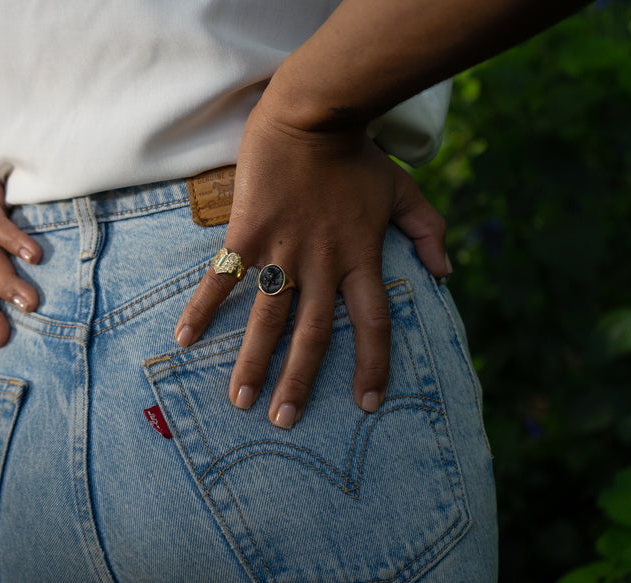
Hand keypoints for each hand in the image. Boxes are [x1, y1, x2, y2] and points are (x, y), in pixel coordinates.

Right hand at [174, 101, 449, 428]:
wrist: (315, 113)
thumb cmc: (358, 154)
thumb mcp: (405, 191)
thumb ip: (428, 232)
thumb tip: (446, 272)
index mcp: (361, 258)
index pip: (373, 323)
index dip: (372, 364)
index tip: (366, 403)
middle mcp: (324, 263)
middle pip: (314, 334)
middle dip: (299, 381)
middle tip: (283, 421)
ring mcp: (284, 249)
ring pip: (269, 317)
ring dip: (253, 361)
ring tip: (239, 400)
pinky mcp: (249, 232)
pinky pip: (224, 276)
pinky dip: (204, 307)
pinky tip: (184, 339)